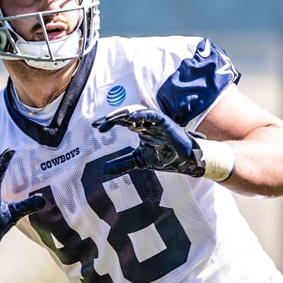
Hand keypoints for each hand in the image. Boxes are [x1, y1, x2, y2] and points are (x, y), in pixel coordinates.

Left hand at [91, 105, 205, 176]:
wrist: (185, 162)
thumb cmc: (165, 156)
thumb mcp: (138, 161)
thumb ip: (122, 163)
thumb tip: (103, 170)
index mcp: (139, 128)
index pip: (120, 121)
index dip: (108, 123)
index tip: (96, 127)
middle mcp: (145, 122)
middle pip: (125, 115)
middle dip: (112, 118)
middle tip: (100, 125)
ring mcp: (155, 121)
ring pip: (136, 112)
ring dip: (122, 114)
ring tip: (109, 120)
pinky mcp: (165, 122)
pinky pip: (151, 115)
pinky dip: (140, 115)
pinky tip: (129, 119)